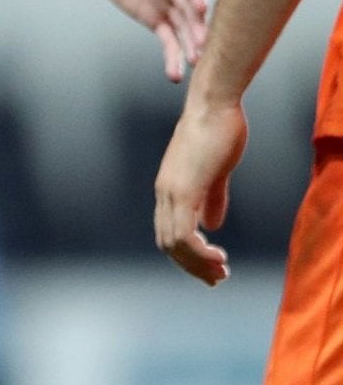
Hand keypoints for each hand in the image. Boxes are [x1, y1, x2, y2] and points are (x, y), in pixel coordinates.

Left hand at [76, 0, 208, 82]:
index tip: (201, 7)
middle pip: (191, 6)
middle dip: (198, 23)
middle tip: (204, 44)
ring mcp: (167, 3)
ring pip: (184, 27)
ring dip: (191, 43)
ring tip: (196, 64)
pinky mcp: (156, 19)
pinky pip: (168, 40)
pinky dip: (172, 56)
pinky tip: (174, 75)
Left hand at [154, 95, 244, 284]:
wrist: (213, 106)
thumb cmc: (217, 132)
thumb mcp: (215, 171)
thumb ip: (212, 198)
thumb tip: (211, 225)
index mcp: (168, 188)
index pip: (168, 233)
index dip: (187, 256)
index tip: (212, 268)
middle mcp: (164, 192)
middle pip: (167, 243)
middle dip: (192, 266)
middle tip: (218, 278)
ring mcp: (171, 190)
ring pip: (174, 243)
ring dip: (197, 263)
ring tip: (221, 272)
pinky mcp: (184, 189)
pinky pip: (184, 232)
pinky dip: (199, 252)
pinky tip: (218, 257)